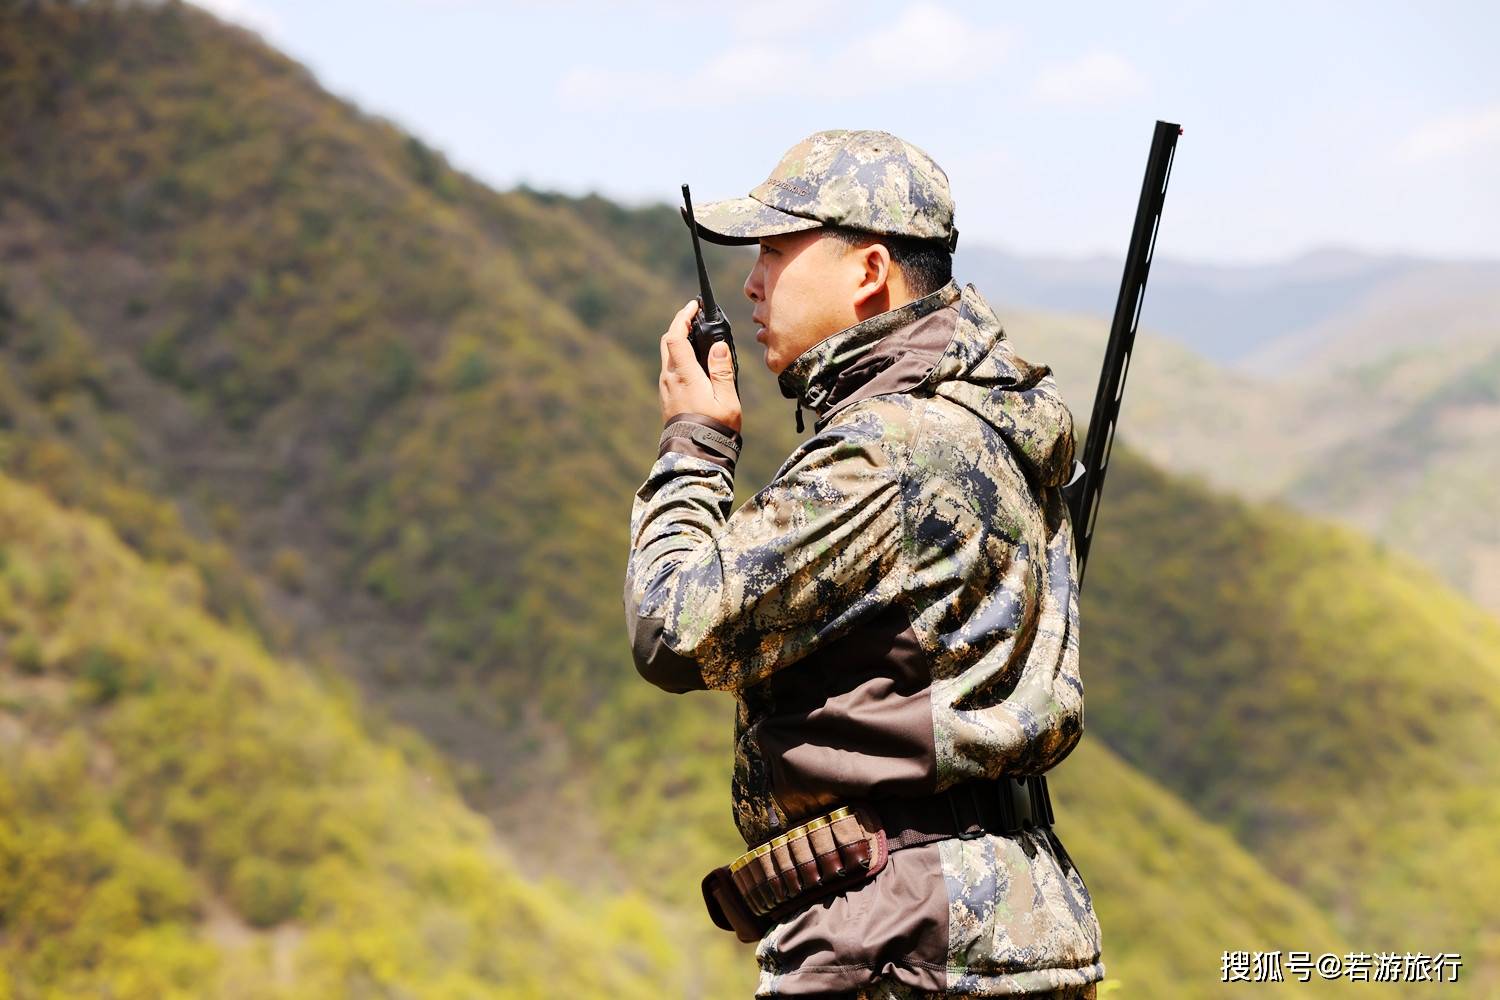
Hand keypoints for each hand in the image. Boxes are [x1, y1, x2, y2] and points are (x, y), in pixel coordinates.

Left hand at [659, 299, 741, 431]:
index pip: (676, 337)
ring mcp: (665, 388)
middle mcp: (670, 378)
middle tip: (695, 316)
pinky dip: (679, 356)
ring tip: (698, 336)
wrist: (695, 455)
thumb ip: (722, 371)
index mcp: (684, 375)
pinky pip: (670, 368)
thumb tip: (717, 345)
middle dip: (679, 325)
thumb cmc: (714, 428)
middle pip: (668, 341)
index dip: (683, 317)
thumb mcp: (726, 400)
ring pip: (667, 355)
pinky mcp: (666, 397)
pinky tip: (694, 360)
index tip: (694, 306)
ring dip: (679, 340)